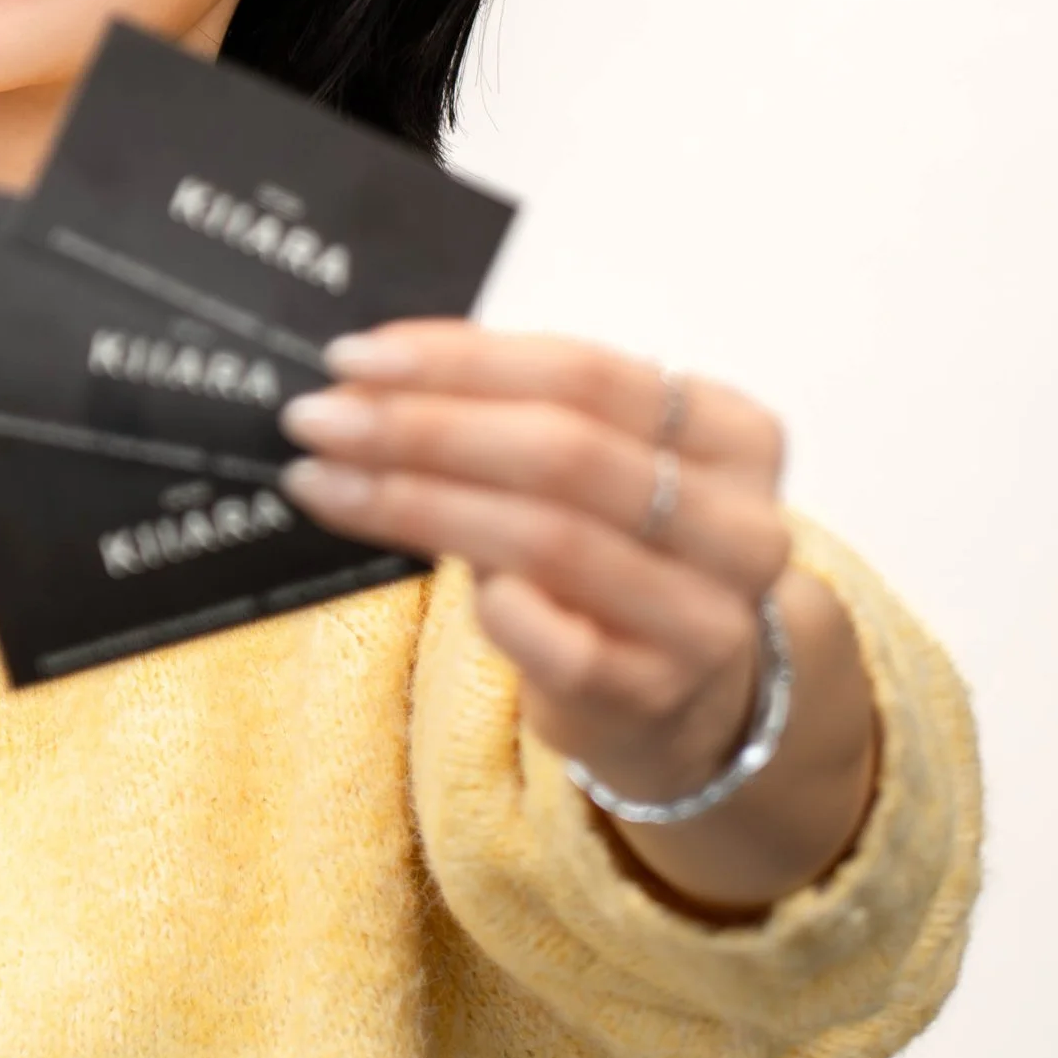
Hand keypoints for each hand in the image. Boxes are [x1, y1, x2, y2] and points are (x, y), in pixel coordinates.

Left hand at [279, 322, 878, 911]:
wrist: (684, 700)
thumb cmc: (615, 556)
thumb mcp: (592, 470)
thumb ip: (508, 415)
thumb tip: (366, 378)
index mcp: (731, 435)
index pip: (587, 372)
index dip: (462, 360)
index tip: (355, 357)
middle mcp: (738, 524)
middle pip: (565, 450)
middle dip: (423, 426)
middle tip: (319, 419)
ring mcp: (704, 618)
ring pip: (547, 538)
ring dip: (416, 501)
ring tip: (322, 480)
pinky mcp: (654, 696)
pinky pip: (553, 642)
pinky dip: (483, 600)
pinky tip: (413, 569)